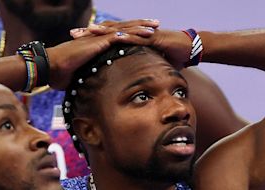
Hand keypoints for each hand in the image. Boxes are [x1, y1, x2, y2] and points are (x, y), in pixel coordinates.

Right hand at [47, 31, 153, 88]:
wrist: (48, 68)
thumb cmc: (59, 73)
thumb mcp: (78, 76)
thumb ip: (86, 79)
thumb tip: (89, 90)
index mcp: (95, 43)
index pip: (116, 36)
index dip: (131, 33)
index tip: (144, 34)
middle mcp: (97, 38)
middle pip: (123, 28)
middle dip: (140, 25)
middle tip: (156, 24)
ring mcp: (98, 39)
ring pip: (124, 30)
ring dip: (140, 28)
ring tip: (155, 26)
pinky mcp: (97, 43)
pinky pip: (118, 37)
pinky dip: (133, 35)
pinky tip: (144, 35)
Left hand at [71, 20, 194, 69]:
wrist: (190, 49)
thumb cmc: (172, 57)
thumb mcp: (151, 65)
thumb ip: (139, 71)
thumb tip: (129, 85)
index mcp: (132, 38)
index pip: (107, 37)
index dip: (91, 39)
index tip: (75, 42)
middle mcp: (135, 33)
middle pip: (108, 30)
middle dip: (90, 32)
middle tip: (73, 34)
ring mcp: (144, 33)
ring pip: (119, 30)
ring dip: (103, 31)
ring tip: (88, 32)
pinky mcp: (153, 36)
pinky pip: (137, 36)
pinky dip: (125, 36)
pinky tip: (113, 37)